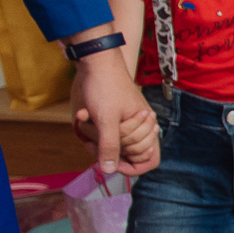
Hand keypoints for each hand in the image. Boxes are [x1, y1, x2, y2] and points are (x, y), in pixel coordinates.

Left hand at [69, 51, 157, 176]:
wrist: (97, 62)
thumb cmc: (105, 87)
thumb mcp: (105, 120)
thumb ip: (109, 146)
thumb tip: (108, 170)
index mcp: (147, 127)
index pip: (149, 160)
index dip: (131, 167)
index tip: (111, 161)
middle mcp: (141, 126)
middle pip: (128, 154)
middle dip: (107, 145)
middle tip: (93, 132)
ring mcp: (128, 122)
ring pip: (114, 144)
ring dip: (96, 135)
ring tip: (86, 120)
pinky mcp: (116, 117)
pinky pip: (105, 133)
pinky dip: (92, 129)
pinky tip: (84, 117)